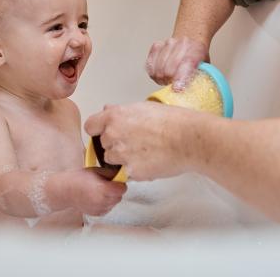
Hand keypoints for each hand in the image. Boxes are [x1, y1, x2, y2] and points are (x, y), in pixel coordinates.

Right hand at [55, 169, 125, 215]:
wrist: (66, 190)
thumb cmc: (80, 178)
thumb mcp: (98, 170)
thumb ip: (112, 174)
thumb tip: (122, 175)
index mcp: (103, 189)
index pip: (122, 189)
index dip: (120, 184)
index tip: (117, 181)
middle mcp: (102, 201)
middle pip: (119, 197)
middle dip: (116, 190)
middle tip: (108, 184)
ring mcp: (99, 209)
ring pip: (114, 203)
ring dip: (112, 197)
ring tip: (101, 190)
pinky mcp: (97, 214)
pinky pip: (108, 208)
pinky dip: (106, 203)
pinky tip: (98, 197)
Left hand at [84, 102, 213, 180]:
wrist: (188, 139)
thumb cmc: (172, 120)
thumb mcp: (144, 107)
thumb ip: (122, 111)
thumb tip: (108, 110)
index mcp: (115, 116)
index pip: (91, 126)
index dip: (99, 129)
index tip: (106, 132)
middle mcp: (113, 135)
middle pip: (103, 144)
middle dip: (115, 144)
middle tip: (136, 141)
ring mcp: (121, 155)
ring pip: (112, 160)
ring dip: (123, 158)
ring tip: (144, 152)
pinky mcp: (131, 171)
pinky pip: (126, 172)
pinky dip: (135, 169)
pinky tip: (150, 161)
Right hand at [145, 37, 208, 90]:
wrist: (191, 38)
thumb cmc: (197, 55)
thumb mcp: (205, 67)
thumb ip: (200, 79)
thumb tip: (195, 94)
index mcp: (196, 50)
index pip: (187, 64)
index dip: (180, 78)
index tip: (177, 88)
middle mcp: (181, 44)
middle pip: (169, 70)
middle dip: (170, 82)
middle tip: (174, 84)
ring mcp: (167, 44)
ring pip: (158, 69)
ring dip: (161, 78)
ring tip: (168, 78)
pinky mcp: (156, 46)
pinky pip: (150, 65)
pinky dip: (153, 73)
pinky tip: (160, 72)